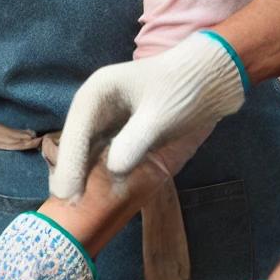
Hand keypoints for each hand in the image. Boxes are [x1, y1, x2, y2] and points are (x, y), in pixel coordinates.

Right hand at [51, 31, 247, 199]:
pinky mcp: (125, 127)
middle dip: (71, 170)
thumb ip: (135, 141)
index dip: (70, 164)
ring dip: (83, 171)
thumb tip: (113, 170)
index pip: (77, 131)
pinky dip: (100, 167)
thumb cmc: (184, 88)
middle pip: (77, 140)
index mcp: (98, 91)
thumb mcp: (160, 116)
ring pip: (88, 147)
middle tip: (67, 203)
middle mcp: (98, 103)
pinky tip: (98, 187)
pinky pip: (105, 150)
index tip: (65, 194)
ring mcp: (111, 116)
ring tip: (77, 201)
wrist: (214, 76)